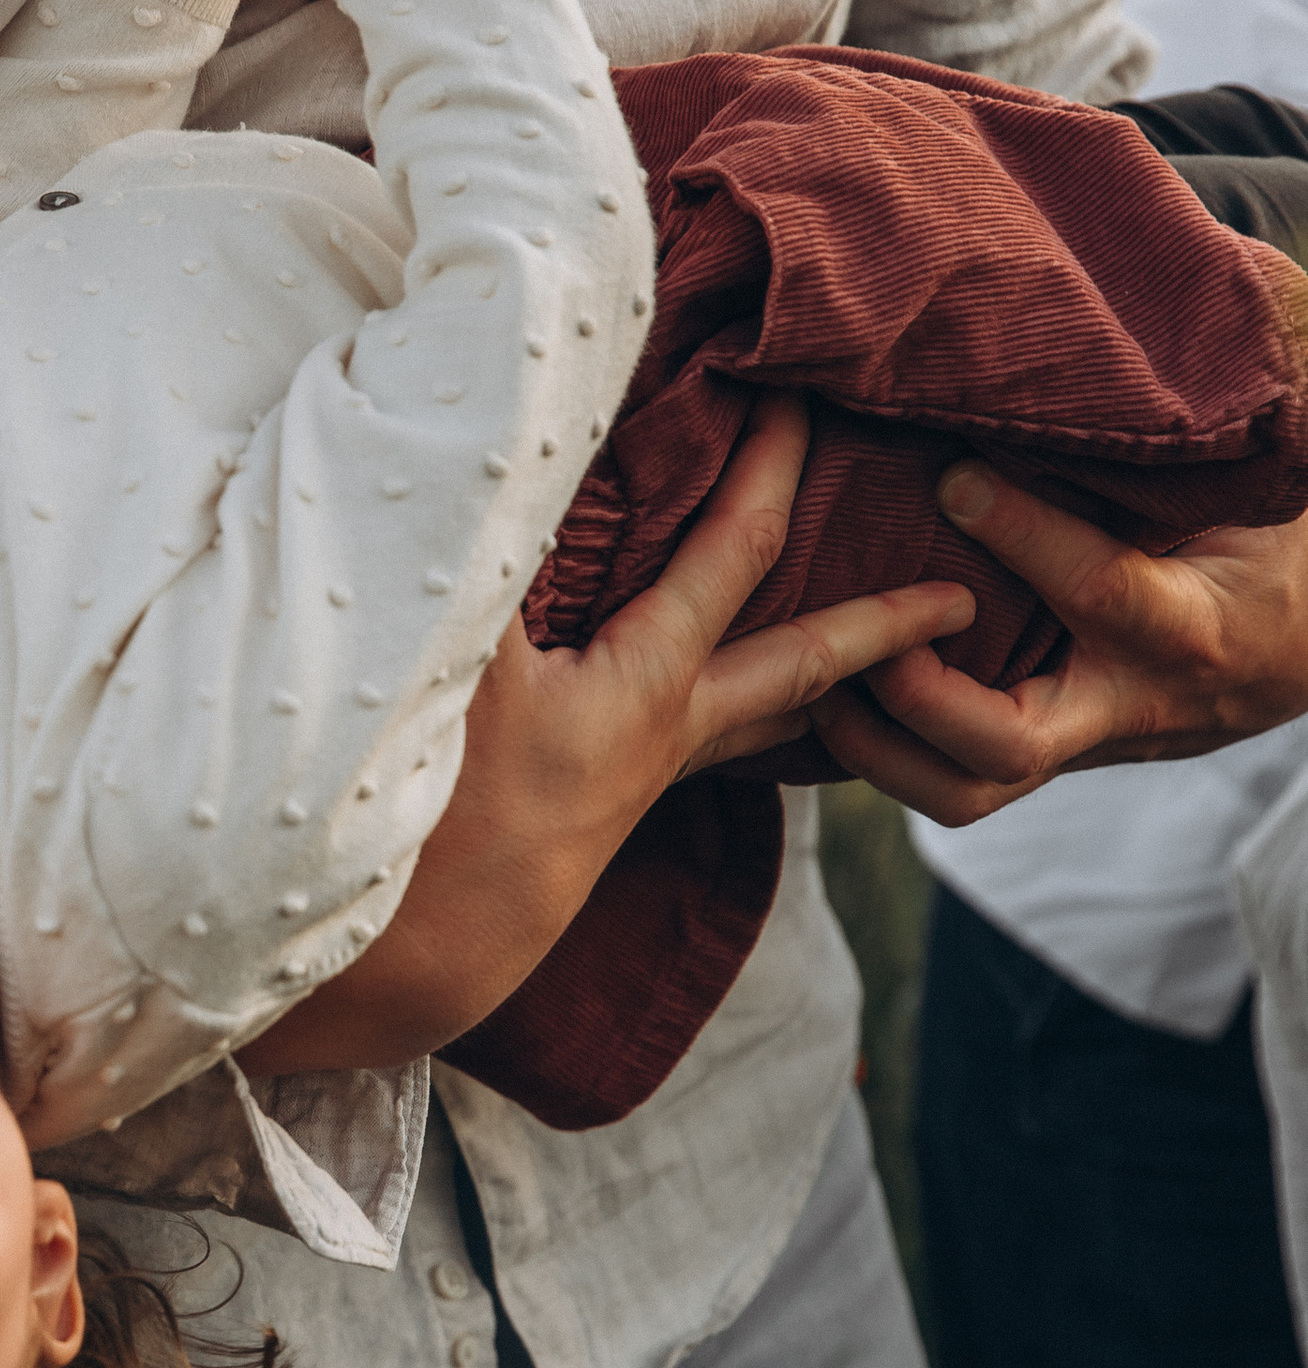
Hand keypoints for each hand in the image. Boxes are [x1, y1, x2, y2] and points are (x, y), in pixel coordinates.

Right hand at [246, 398, 974, 1071]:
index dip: (773, 466)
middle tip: (964, 596)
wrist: (403, 968)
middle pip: (802, 667)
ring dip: (822, 680)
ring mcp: (634, 786)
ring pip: (757, 720)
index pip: (738, 552)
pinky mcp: (594, 817)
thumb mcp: (454, 650)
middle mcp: (663, 740)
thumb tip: (529, 438)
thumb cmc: (421, 807)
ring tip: (882, 655)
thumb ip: (500, 544)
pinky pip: (696, 742)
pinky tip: (718, 701)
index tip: (813, 399)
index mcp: (646, 687)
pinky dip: (732, 708)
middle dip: (881, 624)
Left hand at [807, 464, 1307, 826]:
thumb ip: (1165, 461)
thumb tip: (1082, 378)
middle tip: (858, 638)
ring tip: (817, 675)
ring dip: (876, 748)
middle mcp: (1124, 705)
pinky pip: (951, 775)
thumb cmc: (1273, 555)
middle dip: (916, 700)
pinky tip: (823, 689)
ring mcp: (1077, 746)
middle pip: (1006, 747)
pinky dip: (881, 744)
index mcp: (1186, 628)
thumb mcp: (1242, 502)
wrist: (1304, 653)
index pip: (1099, 591)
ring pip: (965, 791)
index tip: (952, 474)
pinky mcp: (1040, 757)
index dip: (1022, 534)